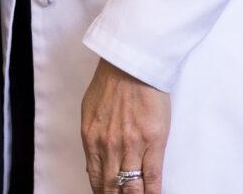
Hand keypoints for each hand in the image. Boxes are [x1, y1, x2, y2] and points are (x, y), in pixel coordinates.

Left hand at [81, 57, 169, 193]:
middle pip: (112, 188)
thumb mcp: (90, 112)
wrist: (131, 62)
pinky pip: (152, 178)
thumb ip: (92, 140)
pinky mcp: (153, 142)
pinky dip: (152, 192)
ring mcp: (131, 146)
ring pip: (132, 188)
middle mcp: (109, 146)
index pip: (96, 180)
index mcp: (91, 139)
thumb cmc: (112, 81)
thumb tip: (93, 165)